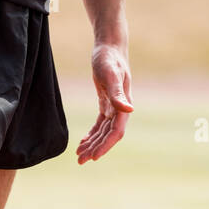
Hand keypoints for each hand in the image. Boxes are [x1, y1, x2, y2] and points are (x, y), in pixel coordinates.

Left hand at [76, 42, 132, 163]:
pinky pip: (100, 123)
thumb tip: (129, 111)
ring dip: (92, 144)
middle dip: (96, 149)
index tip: (93, 157)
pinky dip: (92, 134)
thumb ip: (118, 94)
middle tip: (80, 161)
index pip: (116, 132)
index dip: (105, 145)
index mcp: (124, 106)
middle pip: (108, 135)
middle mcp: (121, 109)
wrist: (110, 47)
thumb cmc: (109, 59)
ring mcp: (114, 106)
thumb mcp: (110, 75)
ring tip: (79, 155)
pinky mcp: (106, 102)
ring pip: (103, 131)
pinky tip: (83, 142)